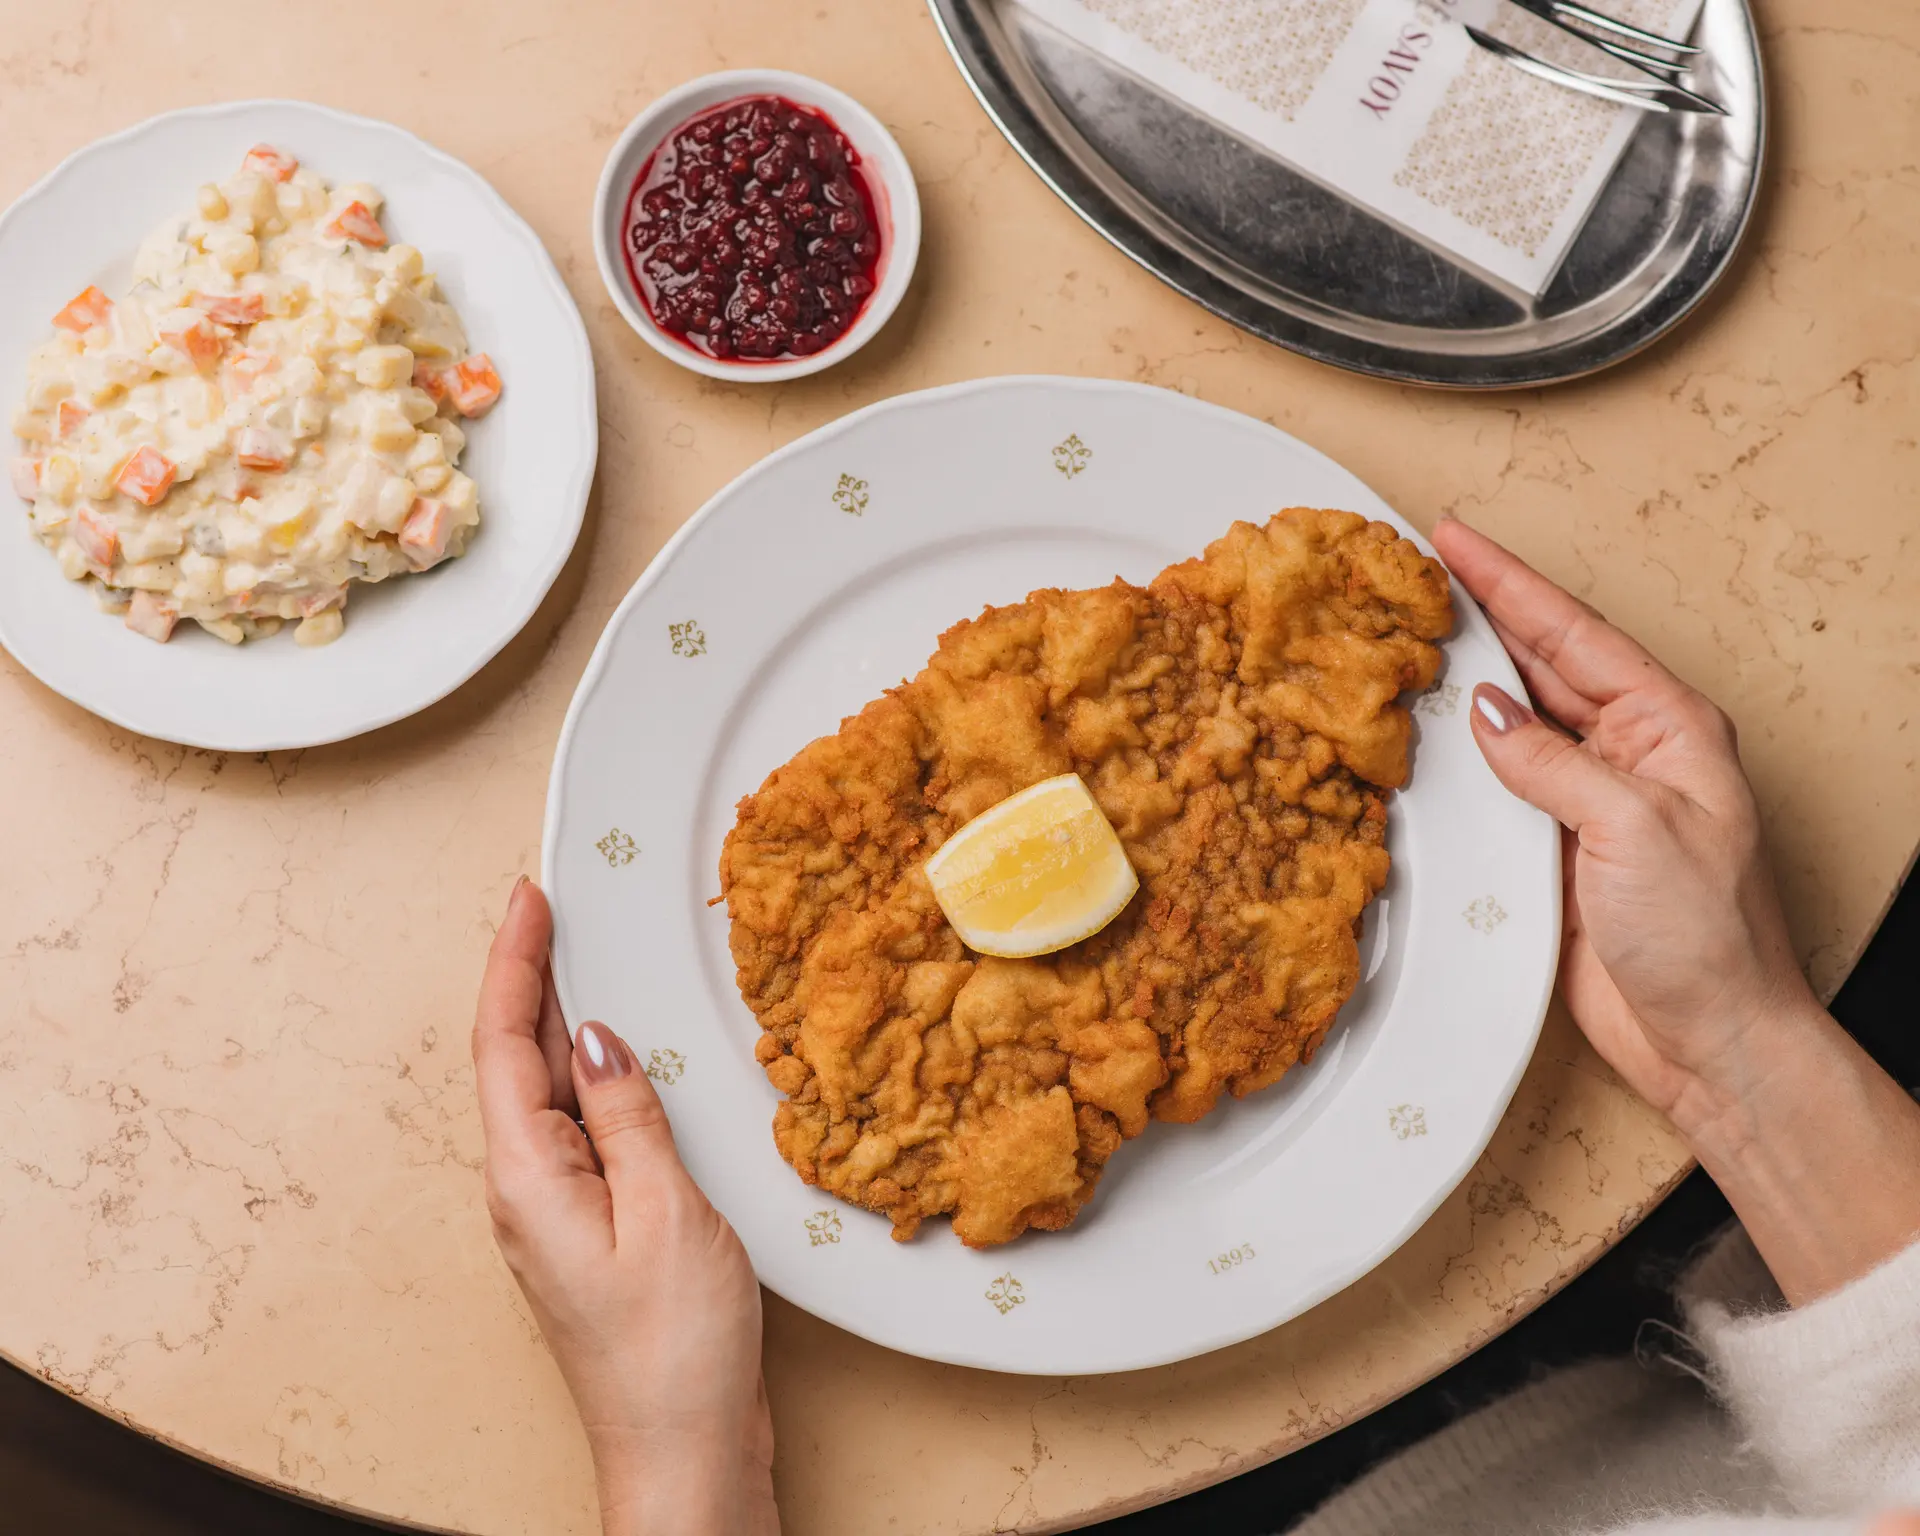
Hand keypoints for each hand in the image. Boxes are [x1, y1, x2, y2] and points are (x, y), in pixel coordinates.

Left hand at [472, 879, 776, 1535]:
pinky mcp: (592, 1231)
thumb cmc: (673, 1350)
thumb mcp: (665, 1212)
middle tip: (563, 910)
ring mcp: (557, 1213)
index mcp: (529, 1176)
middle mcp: (528, 1190)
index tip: (529, 897)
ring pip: (555, 1095)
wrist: (685, 1451)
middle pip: (521, 1062)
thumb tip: (601, 1039)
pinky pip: (586, 1132)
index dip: (515, 963)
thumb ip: (628, 1117)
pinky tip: (633, 1065)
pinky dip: (604, 1082)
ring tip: (595, 962)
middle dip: (538, 981)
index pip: (506, 1043)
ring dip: (572, 1028)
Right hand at [1436, 517, 1919, 1302]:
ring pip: (1517, 716)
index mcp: (1670, 728)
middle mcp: (1632, 753)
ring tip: (1412, 632)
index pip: (1572, 634)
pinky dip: (1462, 751)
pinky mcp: (1559, 845)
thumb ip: (1553, 765)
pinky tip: (1432, 732)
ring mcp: (1594, 798)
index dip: (1508, 582)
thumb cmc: (1708, 939)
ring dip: (1468, 677)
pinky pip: (1502, 779)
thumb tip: (1488, 718)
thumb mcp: (1634, 829)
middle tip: (1417, 569)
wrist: (1709, 1036)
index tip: (1454, 539)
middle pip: (1543, 662)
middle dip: (1482, 612)